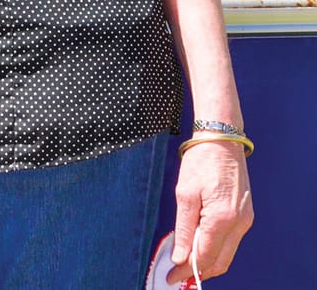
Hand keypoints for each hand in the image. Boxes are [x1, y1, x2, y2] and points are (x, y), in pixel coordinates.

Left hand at [167, 141, 251, 282]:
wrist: (222, 139)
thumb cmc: (202, 160)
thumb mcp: (185, 193)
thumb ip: (184, 229)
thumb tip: (180, 257)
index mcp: (222, 218)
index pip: (204, 256)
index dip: (187, 271)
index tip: (171, 277)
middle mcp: (239, 224)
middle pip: (219, 261)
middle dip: (198, 272)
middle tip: (176, 275)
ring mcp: (245, 221)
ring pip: (226, 254)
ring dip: (207, 262)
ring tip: (185, 263)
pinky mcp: (245, 216)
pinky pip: (230, 241)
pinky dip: (215, 249)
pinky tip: (200, 246)